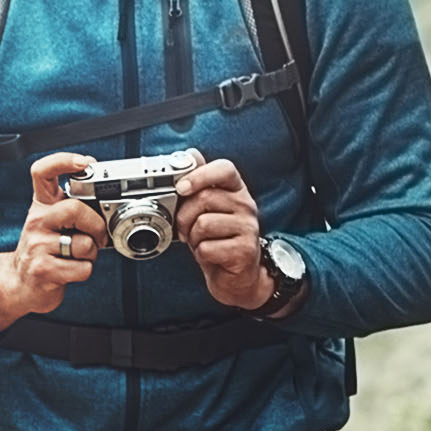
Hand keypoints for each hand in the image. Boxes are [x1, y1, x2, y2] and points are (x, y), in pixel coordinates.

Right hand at [0, 152, 101, 333]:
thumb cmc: (43, 250)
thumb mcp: (52, 222)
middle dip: (96, 225)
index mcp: (41, 205)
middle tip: (97, 237)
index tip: (85, 163)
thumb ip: (74, 209)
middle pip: (75, 209)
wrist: (19, 283)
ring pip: (84, 243)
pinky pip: (82, 268)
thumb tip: (105, 202)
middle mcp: (37, 221)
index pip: (42, 171)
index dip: (63, 161)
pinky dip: (84, 271)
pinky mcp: (43, 270)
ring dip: (91, 254)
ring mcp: (37, 245)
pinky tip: (71, 270)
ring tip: (77, 256)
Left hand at [176, 156, 274, 311]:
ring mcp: (249, 227)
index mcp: (236, 190)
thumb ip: (199, 183)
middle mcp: (246, 205)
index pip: (225, 168)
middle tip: (186, 229)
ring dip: (193, 238)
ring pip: (203, 224)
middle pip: (204, 198)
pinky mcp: (245, 251)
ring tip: (202, 242)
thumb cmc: (219, 239)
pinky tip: (212, 256)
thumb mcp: (207, 209)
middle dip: (184, 216)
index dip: (200, 174)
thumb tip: (191, 154)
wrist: (237, 276)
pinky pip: (208, 248)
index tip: (181, 188)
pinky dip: (201, 255)